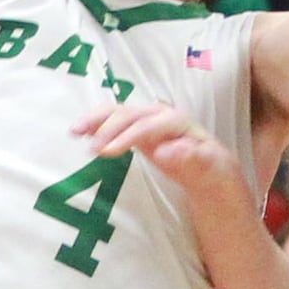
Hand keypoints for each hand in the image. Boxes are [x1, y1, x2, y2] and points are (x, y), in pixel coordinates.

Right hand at [73, 102, 240, 192]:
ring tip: (75, 132)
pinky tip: (80, 132)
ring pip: (120, 113)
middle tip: (91, 149)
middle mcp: (163, 117)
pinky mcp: (138, 131)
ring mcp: (149, 122)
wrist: (213, 174)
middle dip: (109, 127)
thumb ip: (192, 160)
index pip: (150, 125)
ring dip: (97, 120)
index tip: (109, 152)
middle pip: (132, 114)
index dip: (128, 136)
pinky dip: (98, 124)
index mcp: (180, 124)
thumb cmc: (214, 174)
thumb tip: (165, 150)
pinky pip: (116, 123)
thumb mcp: (212, 172)